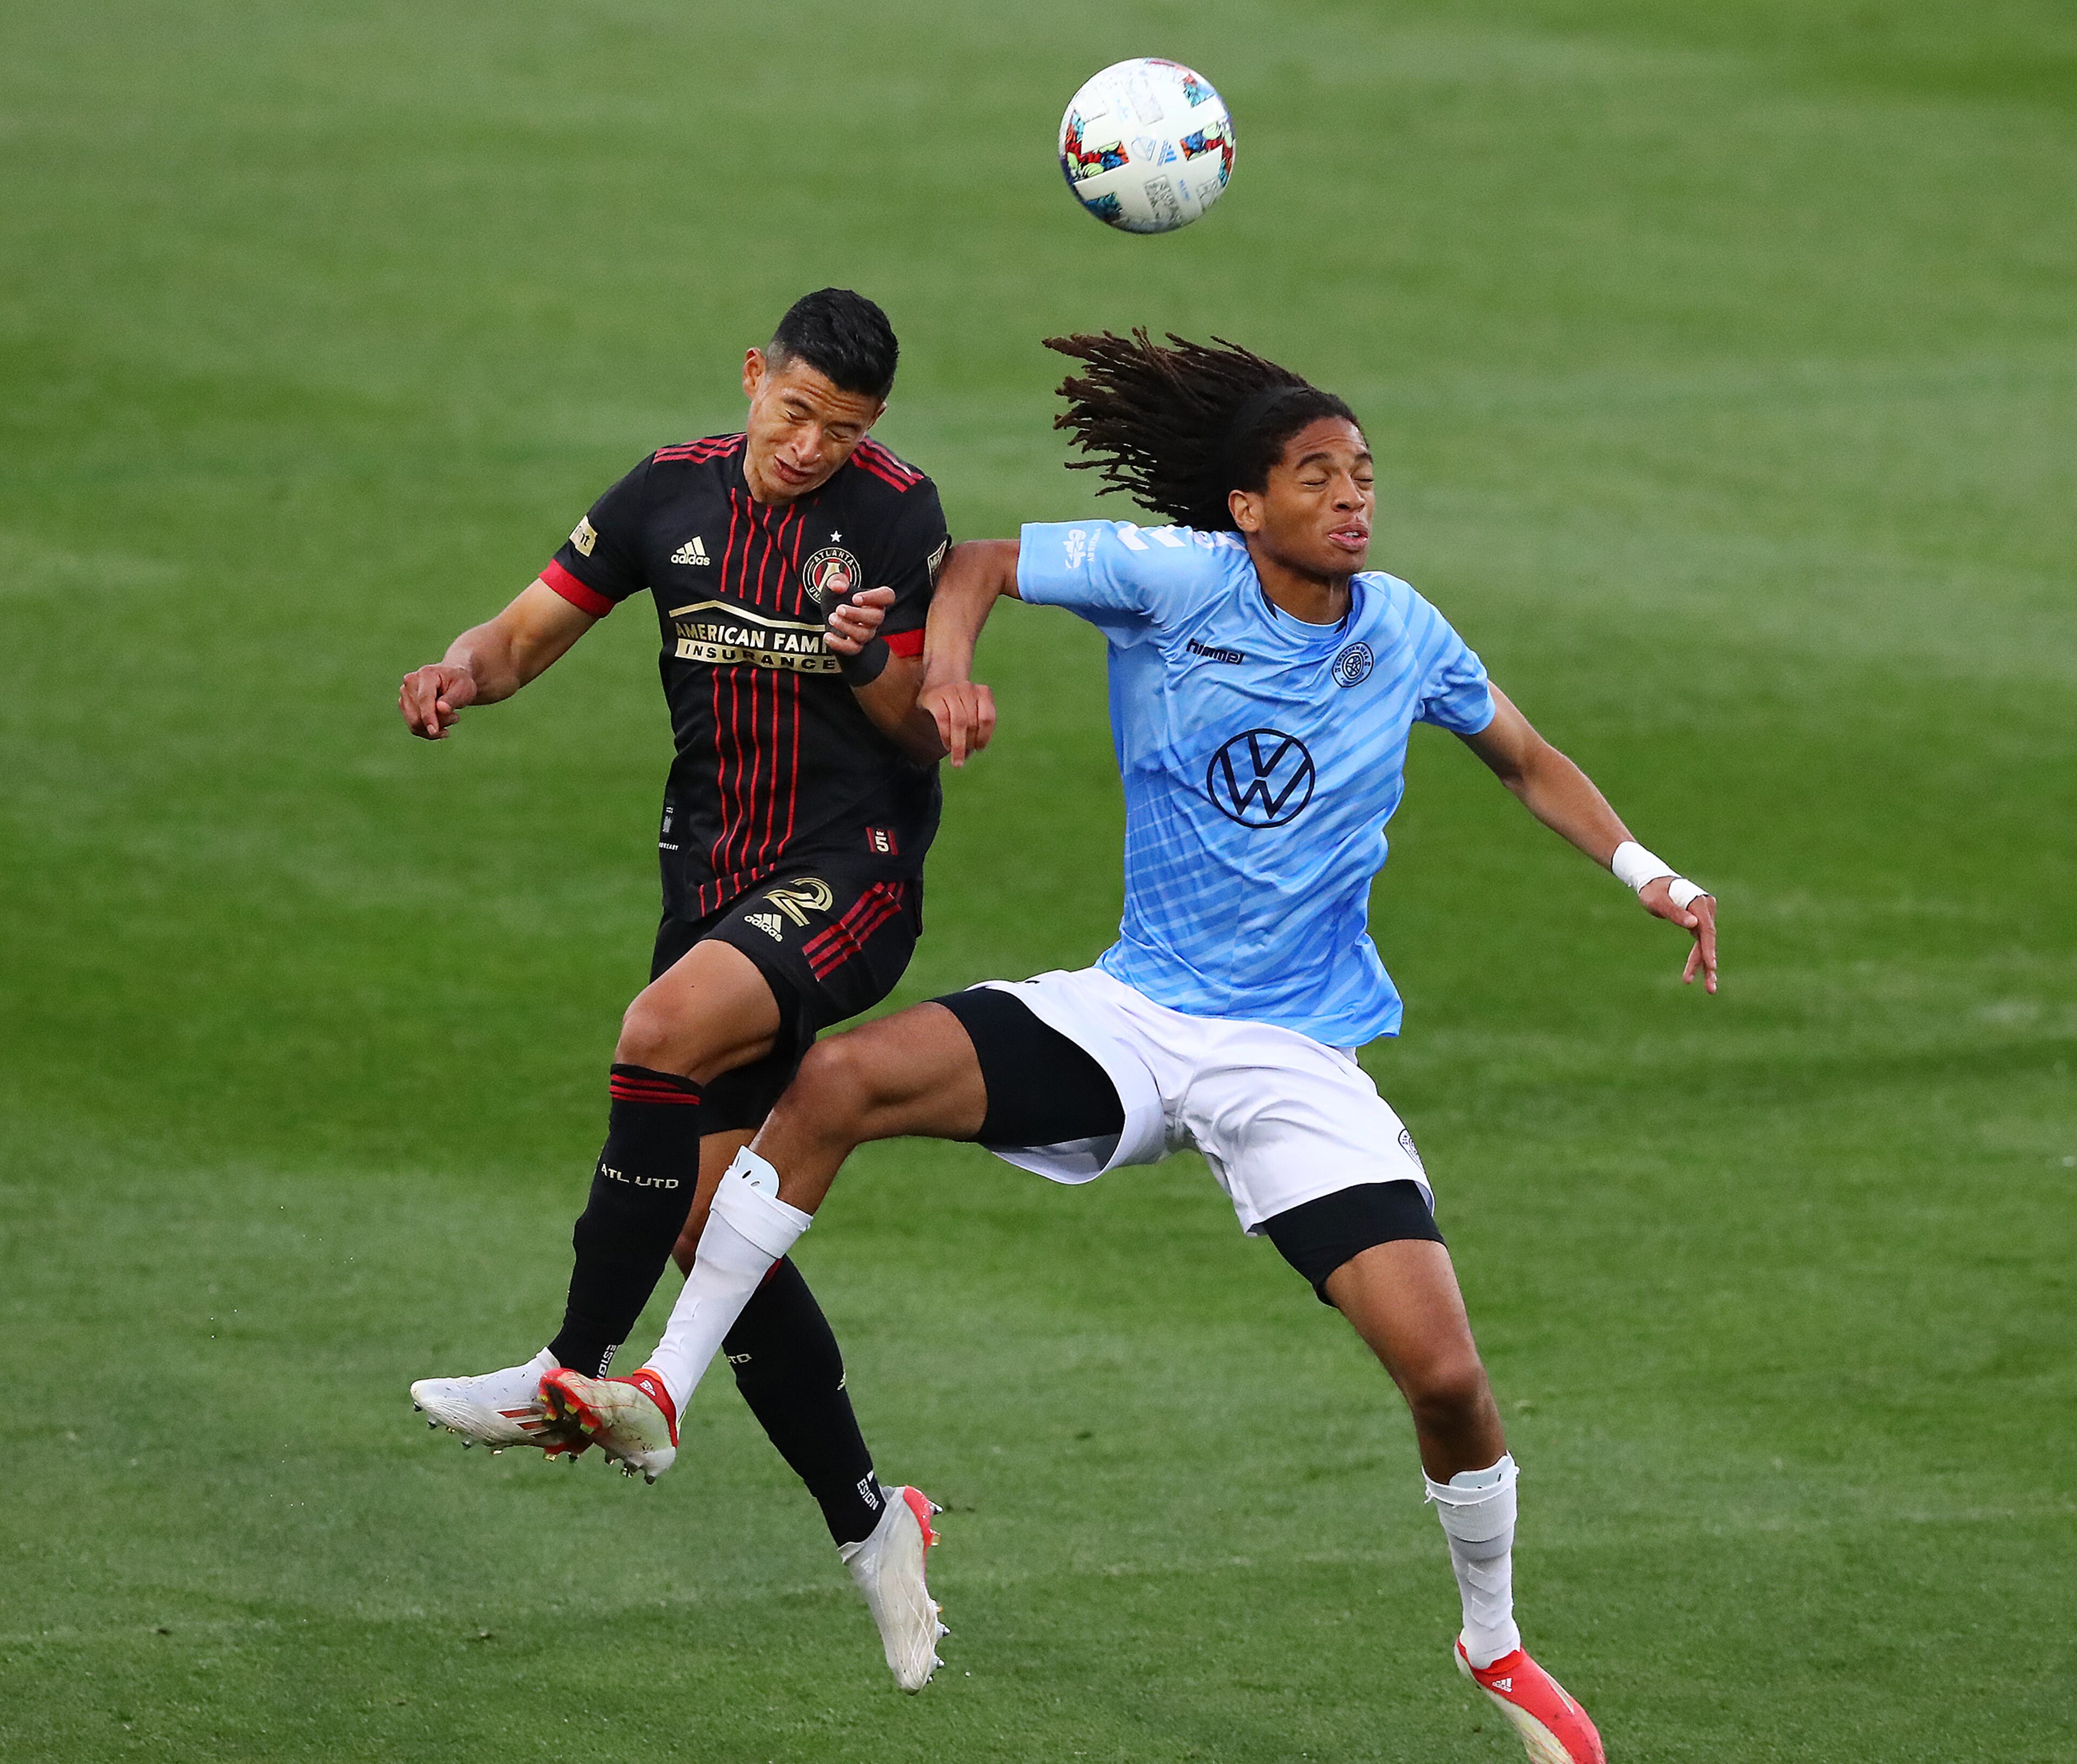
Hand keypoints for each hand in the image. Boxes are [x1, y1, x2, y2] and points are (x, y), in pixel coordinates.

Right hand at [398, 663, 476, 738]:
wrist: (453, 679)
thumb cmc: (461, 683)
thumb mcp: (463, 689)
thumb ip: (452, 699)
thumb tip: (441, 709)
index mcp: (426, 674)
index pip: (424, 699)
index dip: (428, 716)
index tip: (434, 731)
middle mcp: (410, 682)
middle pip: (417, 715)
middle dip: (439, 723)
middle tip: (456, 717)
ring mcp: (405, 693)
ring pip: (414, 723)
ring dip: (435, 727)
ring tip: (452, 717)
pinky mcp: (404, 704)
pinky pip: (414, 726)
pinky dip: (428, 731)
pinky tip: (442, 728)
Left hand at [825, 586, 892, 655]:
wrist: (831, 617)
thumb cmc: (839, 599)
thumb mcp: (835, 584)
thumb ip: (836, 580)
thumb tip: (837, 586)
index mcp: (874, 600)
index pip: (887, 596)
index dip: (875, 597)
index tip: (855, 598)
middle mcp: (874, 617)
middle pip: (877, 618)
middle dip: (856, 614)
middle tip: (839, 609)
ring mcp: (866, 632)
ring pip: (864, 634)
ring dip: (846, 627)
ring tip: (832, 618)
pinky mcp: (855, 645)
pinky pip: (853, 649)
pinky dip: (839, 644)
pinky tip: (827, 636)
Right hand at [919, 680, 996, 767]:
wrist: (934, 688)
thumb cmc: (956, 706)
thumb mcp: (970, 712)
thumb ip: (975, 727)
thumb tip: (970, 752)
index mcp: (983, 692)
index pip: (988, 718)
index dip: (984, 736)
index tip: (979, 749)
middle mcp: (968, 688)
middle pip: (973, 721)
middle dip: (970, 742)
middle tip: (966, 756)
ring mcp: (951, 690)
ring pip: (959, 722)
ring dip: (959, 744)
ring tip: (958, 760)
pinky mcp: (935, 697)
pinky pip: (943, 720)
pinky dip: (947, 737)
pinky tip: (947, 747)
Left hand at [1639, 878, 1717, 993]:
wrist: (1653, 882)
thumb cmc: (1652, 891)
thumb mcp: (1658, 902)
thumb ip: (1674, 912)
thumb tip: (1693, 925)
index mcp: (1699, 903)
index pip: (1707, 929)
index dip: (1709, 949)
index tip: (1711, 966)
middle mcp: (1706, 909)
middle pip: (1709, 940)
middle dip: (1709, 965)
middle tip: (1710, 988)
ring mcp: (1704, 916)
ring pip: (1706, 944)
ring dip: (1705, 965)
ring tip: (1708, 988)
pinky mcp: (1698, 923)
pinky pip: (1700, 943)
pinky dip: (1698, 958)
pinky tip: (1696, 974)